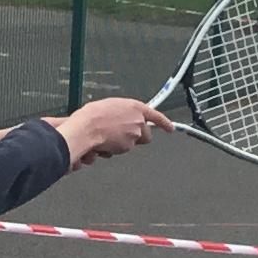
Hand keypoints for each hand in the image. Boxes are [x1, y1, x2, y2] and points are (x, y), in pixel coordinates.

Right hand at [56, 95, 171, 166]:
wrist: (86, 127)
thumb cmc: (92, 115)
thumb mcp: (110, 107)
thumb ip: (121, 113)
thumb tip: (121, 119)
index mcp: (134, 106)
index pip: (155, 115)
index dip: (164, 123)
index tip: (170, 128)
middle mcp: (138, 120)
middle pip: (146, 134)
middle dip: (137, 137)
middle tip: (123, 136)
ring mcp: (135, 134)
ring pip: (133, 143)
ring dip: (122, 143)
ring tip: (105, 137)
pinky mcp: (128, 146)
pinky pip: (122, 150)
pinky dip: (113, 149)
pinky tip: (103, 143)